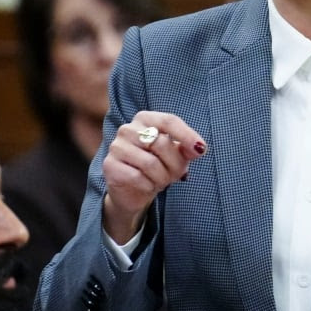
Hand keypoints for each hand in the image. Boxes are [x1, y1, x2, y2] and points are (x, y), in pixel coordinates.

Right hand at [102, 112, 206, 242]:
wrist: (134, 191)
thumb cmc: (157, 167)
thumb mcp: (176, 155)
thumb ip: (187, 148)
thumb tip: (199, 148)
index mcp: (145, 119)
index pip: (169, 121)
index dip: (186, 135)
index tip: (201, 150)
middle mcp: (128, 129)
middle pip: (161, 143)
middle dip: (175, 165)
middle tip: (175, 175)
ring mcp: (116, 146)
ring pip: (150, 163)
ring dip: (162, 178)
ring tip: (160, 181)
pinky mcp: (109, 166)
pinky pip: (137, 177)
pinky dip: (148, 186)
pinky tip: (147, 186)